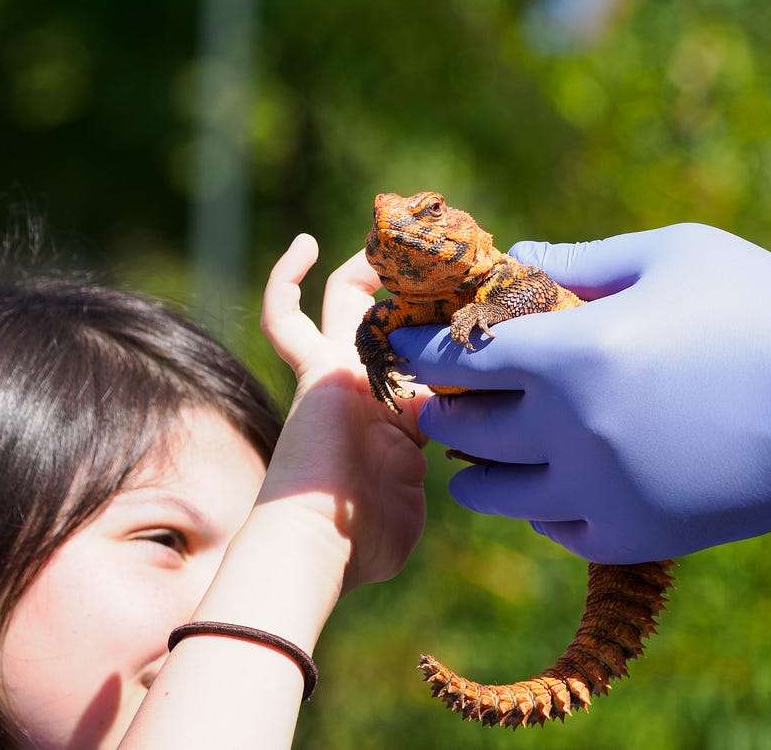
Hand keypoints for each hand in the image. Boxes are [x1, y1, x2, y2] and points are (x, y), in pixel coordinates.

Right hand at [260, 234, 427, 591]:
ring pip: (347, 298)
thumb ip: (432, 468)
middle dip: (417, 282)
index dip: (453, 329)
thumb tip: (461, 456)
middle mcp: (367, 385)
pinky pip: (284, 317)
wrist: (320, 542)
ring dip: (370, 264)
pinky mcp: (312, 367)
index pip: (430, 356)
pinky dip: (285, 280)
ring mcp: (336, 371)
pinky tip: (303, 245)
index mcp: (398, 416)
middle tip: (446, 249)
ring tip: (397, 229)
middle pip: (388, 314)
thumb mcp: (414, 497)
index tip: (486, 297)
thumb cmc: (366, 539)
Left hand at [400, 224, 770, 562]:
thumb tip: (514, 260)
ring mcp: (601, 491)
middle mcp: (570, 431)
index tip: (407, 341)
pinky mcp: (636, 534)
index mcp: (571, 353)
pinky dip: (538, 503)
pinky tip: (549, 478)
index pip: (457, 359)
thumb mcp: (664, 254)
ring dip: (476, 465)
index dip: (422, 347)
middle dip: (441, 405)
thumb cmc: (756, 301)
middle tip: (440, 390)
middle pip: (461, 429)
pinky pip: (552, 527)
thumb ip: (576, 260)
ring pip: (493, 492)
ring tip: (482, 444)